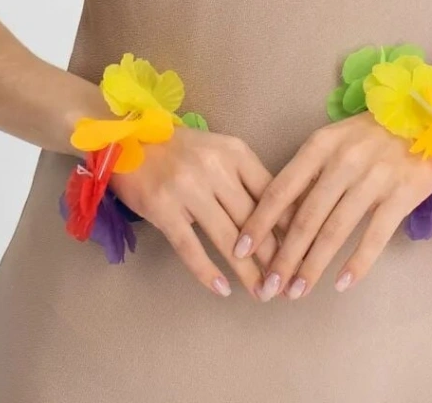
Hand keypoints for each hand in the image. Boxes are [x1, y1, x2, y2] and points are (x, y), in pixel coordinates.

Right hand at [108, 125, 294, 300]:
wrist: (127, 138)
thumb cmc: (180, 149)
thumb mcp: (218, 151)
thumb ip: (245, 178)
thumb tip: (280, 218)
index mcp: (234, 152)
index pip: (271, 192)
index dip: (289, 225)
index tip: (303, 250)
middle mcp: (214, 167)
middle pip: (253, 219)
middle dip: (274, 255)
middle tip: (287, 282)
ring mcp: (187, 188)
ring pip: (227, 238)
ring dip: (247, 271)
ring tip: (262, 292)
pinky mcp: (163, 208)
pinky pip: (190, 247)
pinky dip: (208, 272)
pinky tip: (222, 289)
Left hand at [232, 112, 431, 300]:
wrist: (430, 115)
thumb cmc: (375, 131)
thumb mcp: (337, 139)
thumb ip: (312, 171)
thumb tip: (281, 214)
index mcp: (321, 145)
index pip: (281, 188)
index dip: (259, 221)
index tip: (240, 248)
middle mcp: (343, 162)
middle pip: (304, 217)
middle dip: (282, 257)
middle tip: (267, 286)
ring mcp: (373, 179)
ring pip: (334, 231)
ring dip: (312, 266)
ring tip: (296, 291)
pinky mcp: (401, 195)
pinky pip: (374, 237)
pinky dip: (356, 264)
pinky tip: (341, 284)